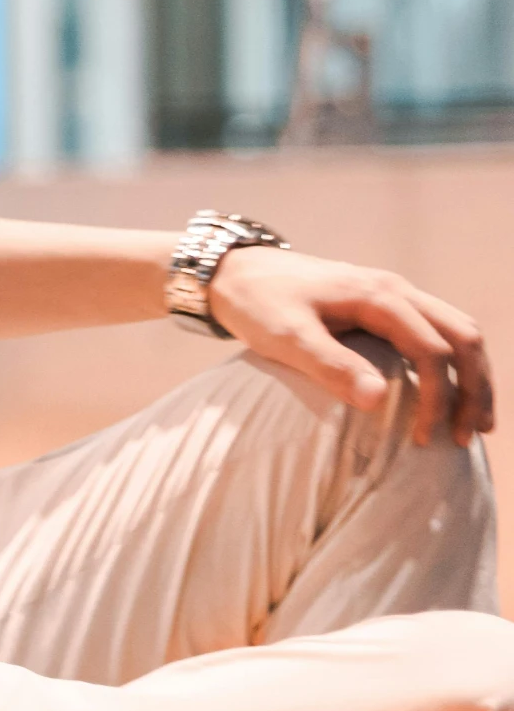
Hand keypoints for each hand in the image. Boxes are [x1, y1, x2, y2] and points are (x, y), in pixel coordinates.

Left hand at [209, 246, 493, 447]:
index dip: (437, 398)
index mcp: (378, 296)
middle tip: (469, 437)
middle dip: (474, 388)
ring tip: (472, 424)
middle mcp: (396, 289)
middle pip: (462, 336)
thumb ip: (330, 365)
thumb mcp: (286, 337)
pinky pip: (436, 331)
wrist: (235, 270)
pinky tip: (447, 395)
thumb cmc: (257, 303)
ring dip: (471, 376)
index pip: (432, 350)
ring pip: (456, 331)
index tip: (422, 440)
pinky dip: (453, 364)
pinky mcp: (383, 305)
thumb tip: (378, 400)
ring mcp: (393, 294)